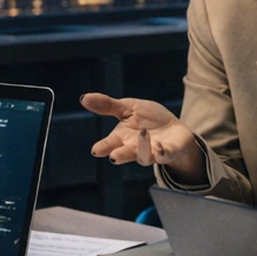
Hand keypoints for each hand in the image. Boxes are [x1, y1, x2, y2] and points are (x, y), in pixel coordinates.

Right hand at [81, 92, 205, 183]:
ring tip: (143, 133)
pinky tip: (160, 148)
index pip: (110, 144)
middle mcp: (134, 147)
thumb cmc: (148, 120)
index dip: (103, 147)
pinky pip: (164, 156)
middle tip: (114, 157)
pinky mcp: (168, 153)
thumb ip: (108, 106)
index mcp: (122, 137)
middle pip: (125, 154)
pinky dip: (162, 152)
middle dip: (120, 155)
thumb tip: (83, 98)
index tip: (96, 150)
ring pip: (144, 156)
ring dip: (143, 147)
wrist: (174, 129)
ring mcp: (151, 152)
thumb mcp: (128, 108)